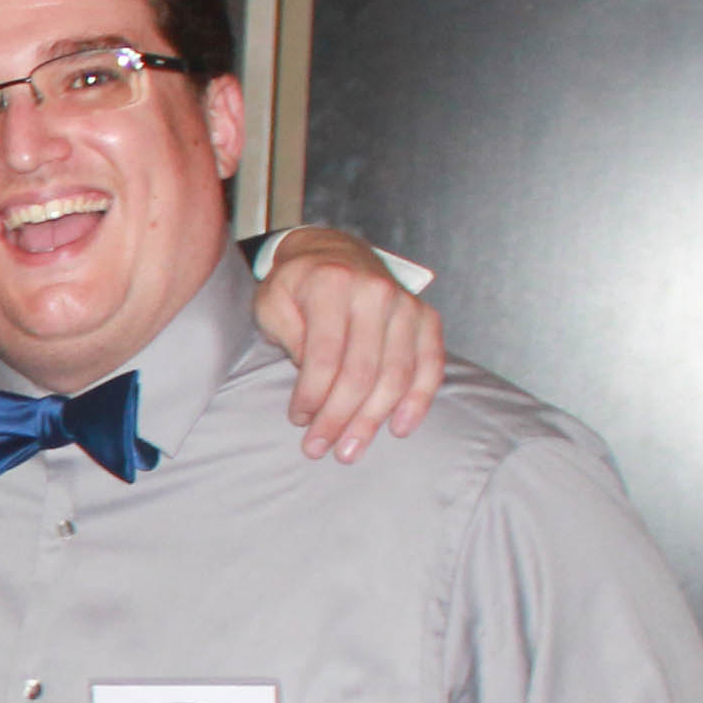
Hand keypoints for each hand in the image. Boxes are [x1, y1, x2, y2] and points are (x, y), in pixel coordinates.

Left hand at [253, 227, 445, 459]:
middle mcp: (375, 293)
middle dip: (339, 418)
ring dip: (373, 419)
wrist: (333, 252)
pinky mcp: (426, 317)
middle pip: (361, 372)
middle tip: (319, 449)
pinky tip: (400, 427)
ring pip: (396, 375)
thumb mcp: (273, 303)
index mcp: (332, 285)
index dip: (311, 397)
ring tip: (351, 451)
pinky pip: (430, 364)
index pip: (324, 357)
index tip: (297, 420)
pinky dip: (418, 399)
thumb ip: (290, 339)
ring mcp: (406, 305)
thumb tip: (315, 385)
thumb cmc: (296, 285)